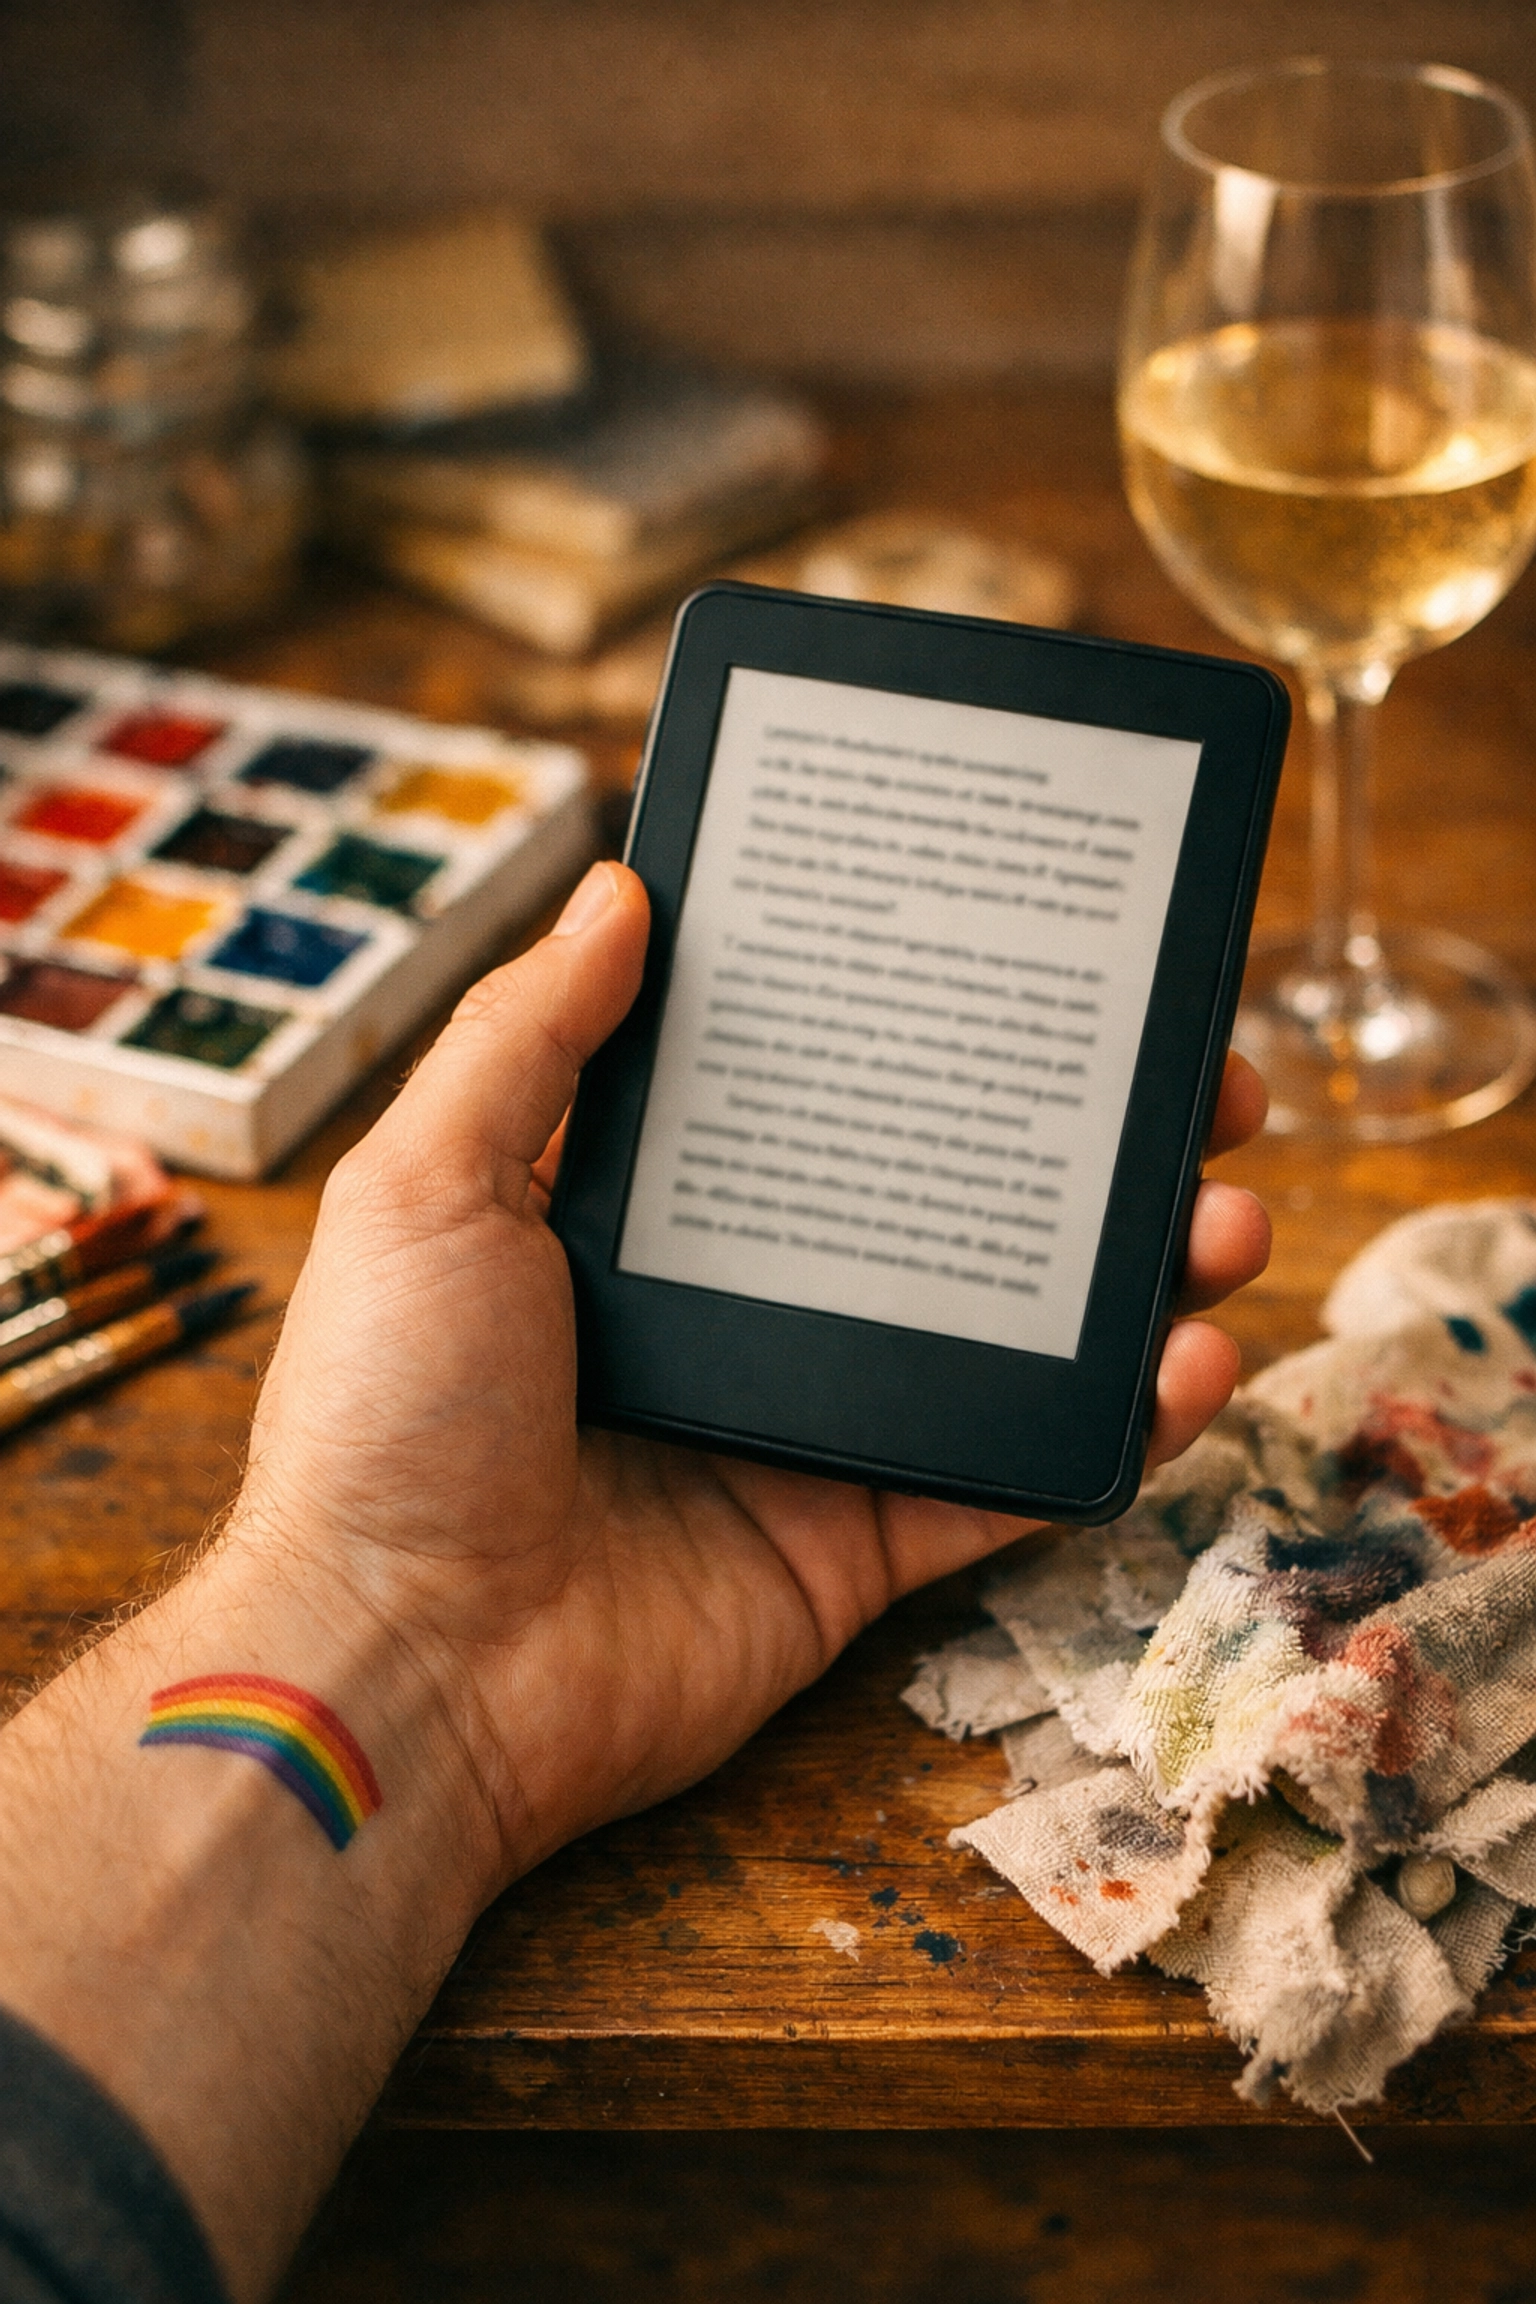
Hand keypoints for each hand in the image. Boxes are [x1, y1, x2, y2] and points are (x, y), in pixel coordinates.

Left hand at [239, 862, 1269, 1897]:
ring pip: (1001, 1331)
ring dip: (1126, 1272)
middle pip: (938, 1197)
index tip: (1013, 951)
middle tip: (1181, 1079)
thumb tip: (623, 887)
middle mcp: (737, 1306)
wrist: (398, 1673)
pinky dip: (1113, 1429)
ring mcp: (807, 1427)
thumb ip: (529, 1037)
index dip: (915, 1019)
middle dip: (1067, 1138)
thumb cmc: (384, 1418)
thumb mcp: (427, 1185)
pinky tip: (1192, 1360)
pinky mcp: (853, 1544)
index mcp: (640, 1213)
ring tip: (1221, 1208)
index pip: (807, 1086)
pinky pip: (1007, 1476)